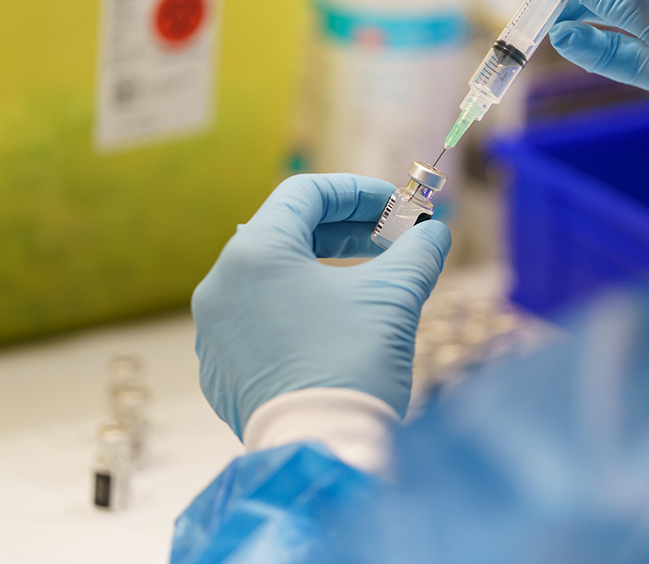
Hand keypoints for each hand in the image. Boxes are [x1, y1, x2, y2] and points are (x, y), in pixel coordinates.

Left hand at [193, 174, 451, 438]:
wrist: (322, 455)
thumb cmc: (354, 368)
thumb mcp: (394, 298)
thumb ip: (417, 251)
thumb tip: (434, 232)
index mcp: (254, 253)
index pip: (305, 194)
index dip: (359, 192)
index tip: (397, 205)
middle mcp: (220, 285)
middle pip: (286, 234)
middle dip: (345, 233)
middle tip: (390, 240)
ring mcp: (214, 331)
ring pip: (271, 279)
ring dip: (321, 271)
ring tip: (368, 284)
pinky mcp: (219, 370)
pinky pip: (259, 321)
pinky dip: (297, 311)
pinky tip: (335, 328)